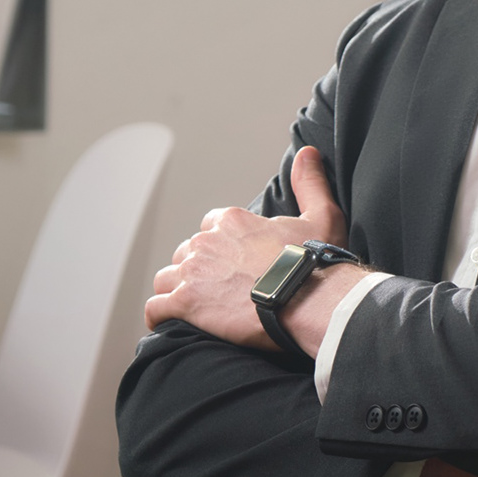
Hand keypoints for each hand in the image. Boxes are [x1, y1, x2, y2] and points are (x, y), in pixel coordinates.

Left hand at [143, 147, 348, 349]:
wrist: (308, 302)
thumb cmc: (314, 264)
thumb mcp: (321, 216)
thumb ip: (309, 183)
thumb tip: (308, 153)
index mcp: (231, 221)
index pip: (209, 226)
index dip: (219, 245)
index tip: (232, 263)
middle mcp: (206, 242)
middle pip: (187, 252)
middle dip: (197, 269)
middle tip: (217, 290)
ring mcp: (192, 272)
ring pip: (166, 278)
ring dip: (175, 290)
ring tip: (191, 307)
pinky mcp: (185, 302)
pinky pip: (156, 307)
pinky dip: (159, 315)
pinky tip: (167, 323)